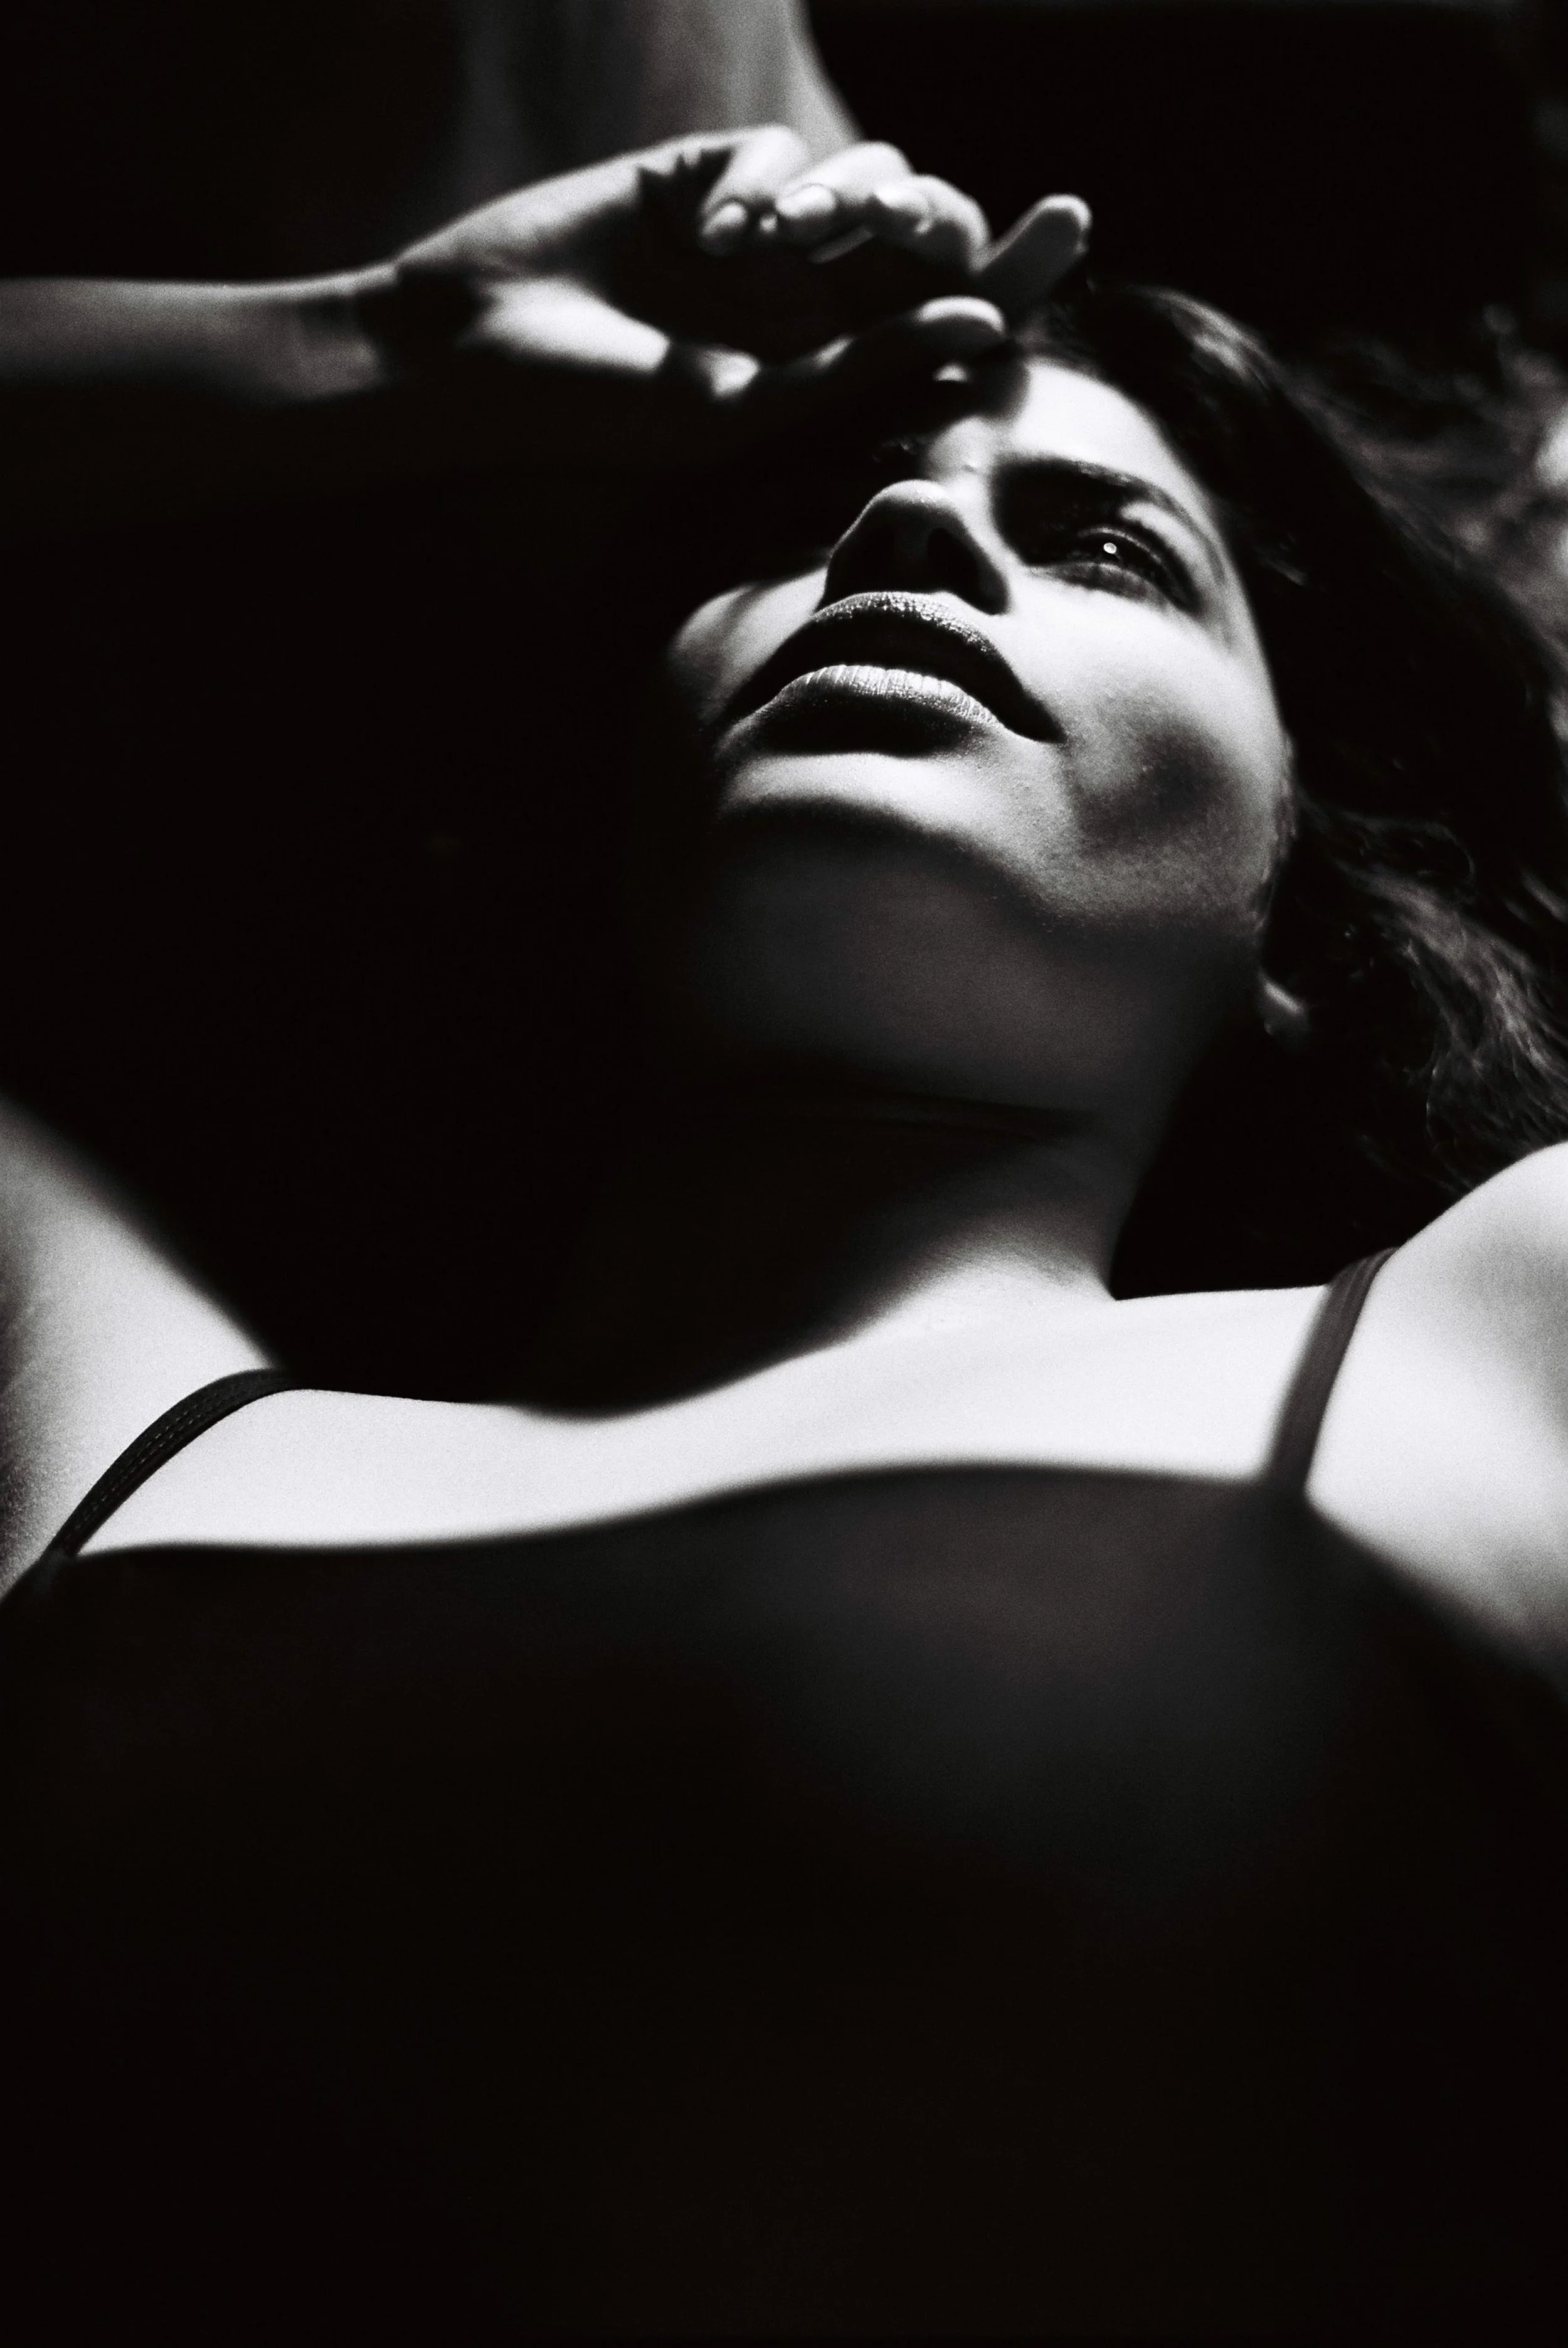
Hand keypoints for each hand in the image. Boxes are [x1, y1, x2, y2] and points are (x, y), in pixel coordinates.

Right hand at [373, 127, 1090, 464]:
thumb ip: (867, 369)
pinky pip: (783, 149)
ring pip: (869, 176)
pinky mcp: (713, 171)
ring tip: (762, 253)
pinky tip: (705, 235)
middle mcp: (814, 304)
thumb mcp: (745, 409)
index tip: (1068, 222)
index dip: (1017, 272)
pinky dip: (759, 183)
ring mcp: (766, 235)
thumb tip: (987, 325)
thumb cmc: (606, 413)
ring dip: (837, 202)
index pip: (954, 318)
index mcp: (837, 374)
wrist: (477, 350)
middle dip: (935, 214)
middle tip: (903, 223)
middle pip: (932, 230)